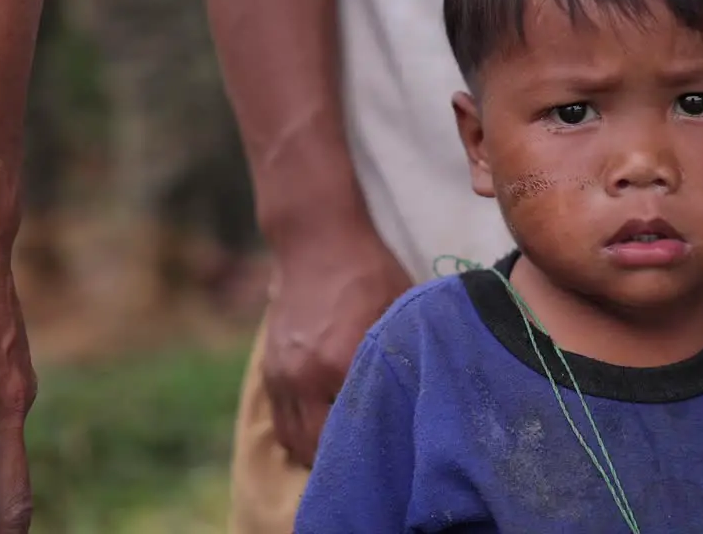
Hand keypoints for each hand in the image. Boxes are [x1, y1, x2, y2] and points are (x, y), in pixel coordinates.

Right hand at [262, 229, 410, 465]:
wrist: (318, 239)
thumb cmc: (369, 272)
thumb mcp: (402, 310)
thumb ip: (408, 354)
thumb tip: (433, 389)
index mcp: (342, 362)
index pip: (359, 428)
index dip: (377, 449)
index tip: (396, 457)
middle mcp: (305, 376)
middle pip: (321, 447)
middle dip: (347, 461)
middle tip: (374, 464)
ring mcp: (281, 374)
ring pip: (293, 441)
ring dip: (317, 453)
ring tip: (347, 455)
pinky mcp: (269, 369)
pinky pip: (280, 421)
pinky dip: (298, 434)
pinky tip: (323, 431)